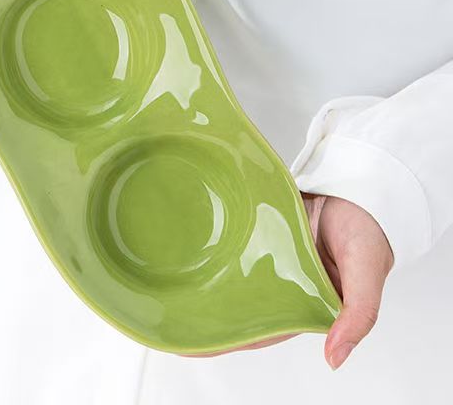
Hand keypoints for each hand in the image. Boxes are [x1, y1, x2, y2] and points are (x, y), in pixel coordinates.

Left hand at [182, 195, 392, 368]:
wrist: (361, 184)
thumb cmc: (370, 231)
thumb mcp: (367, 274)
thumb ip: (357, 315)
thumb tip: (334, 358)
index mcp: (307, 300)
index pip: (265, 326)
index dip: (234, 337)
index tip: (199, 342)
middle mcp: (285, 278)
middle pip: (242, 299)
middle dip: (210, 306)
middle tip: (171, 309)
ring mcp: (271, 250)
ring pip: (236, 267)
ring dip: (210, 273)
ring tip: (172, 279)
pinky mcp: (263, 224)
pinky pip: (239, 237)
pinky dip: (221, 241)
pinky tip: (195, 244)